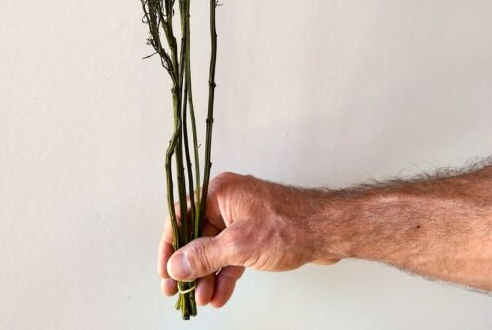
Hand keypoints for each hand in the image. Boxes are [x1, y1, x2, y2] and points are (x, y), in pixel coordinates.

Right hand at [157, 171, 338, 307]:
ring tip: (203, 300)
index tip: (164, 271)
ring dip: (207, 275)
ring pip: (214, 248)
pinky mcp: (254, 234)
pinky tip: (220, 296)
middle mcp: (227, 201)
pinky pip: (231, 254)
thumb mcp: (239, 245)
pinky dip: (225, 275)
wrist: (327, 231)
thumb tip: (176, 265)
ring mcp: (241, 218)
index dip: (169, 245)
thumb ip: (204, 256)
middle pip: (196, 235)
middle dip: (190, 266)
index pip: (181, 216)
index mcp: (218, 192)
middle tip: (179, 292)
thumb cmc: (288, 227)